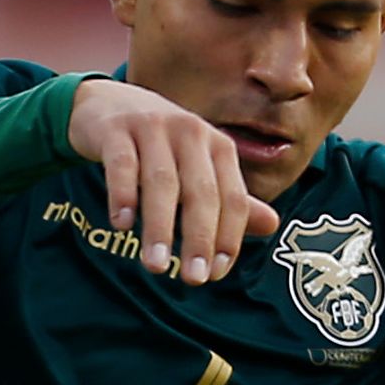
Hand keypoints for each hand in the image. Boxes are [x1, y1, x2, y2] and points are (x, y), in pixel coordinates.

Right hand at [69, 78, 279, 284]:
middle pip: (200, 191)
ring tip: (156, 264)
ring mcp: (152, 128)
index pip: (231, 197)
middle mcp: (191, 133)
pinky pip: (121, 165)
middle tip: (194, 279)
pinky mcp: (116, 130)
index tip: (216, 274)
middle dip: (199, 238)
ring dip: (159, 226)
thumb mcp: (199, 169)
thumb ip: (230, 200)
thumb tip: (273, 225)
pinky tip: (121, 225)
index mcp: (218, 146)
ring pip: (160, 182)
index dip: (228, 236)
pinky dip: (122, 195)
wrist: (110, 104)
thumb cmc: (161, 147)